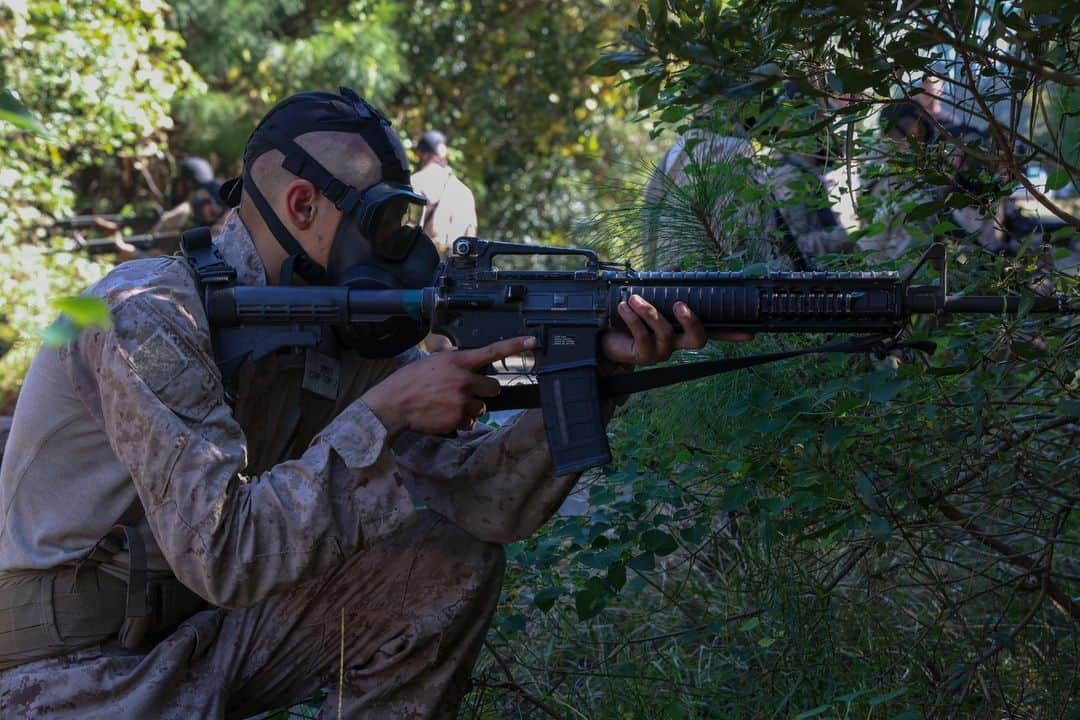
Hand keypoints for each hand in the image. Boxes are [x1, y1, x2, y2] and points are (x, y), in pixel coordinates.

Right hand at [362, 336, 536, 437]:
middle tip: (466, 391)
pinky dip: (461, 421)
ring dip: (470, 408)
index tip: (532, 341)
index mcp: (458, 362)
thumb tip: (469, 366)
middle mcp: (464, 380)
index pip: (492, 351)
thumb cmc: (410, 381)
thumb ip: (455, 363)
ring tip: (448, 404)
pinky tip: (444, 414)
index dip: (515, 345)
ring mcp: (462, 401)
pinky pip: (470, 422)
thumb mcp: (433, 362)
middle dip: (485, 390)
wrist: (394, 404)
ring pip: (482, 407)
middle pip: (494, 387)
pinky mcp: (458, 420)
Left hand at [600, 294, 752, 365]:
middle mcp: (675, 342)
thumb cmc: (629, 315)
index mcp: (681, 328)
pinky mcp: (642, 355)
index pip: (712, 331)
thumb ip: (664, 283)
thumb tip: (677, 268)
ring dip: (649, 311)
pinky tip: (624, 307)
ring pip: (664, 332)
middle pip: (698, 340)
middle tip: (680, 304)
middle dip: (692, 321)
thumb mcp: (648, 295)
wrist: (602, 334)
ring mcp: (660, 351)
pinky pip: (642, 336)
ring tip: (634, 298)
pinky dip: (633, 319)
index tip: (749, 333)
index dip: (731, 333)